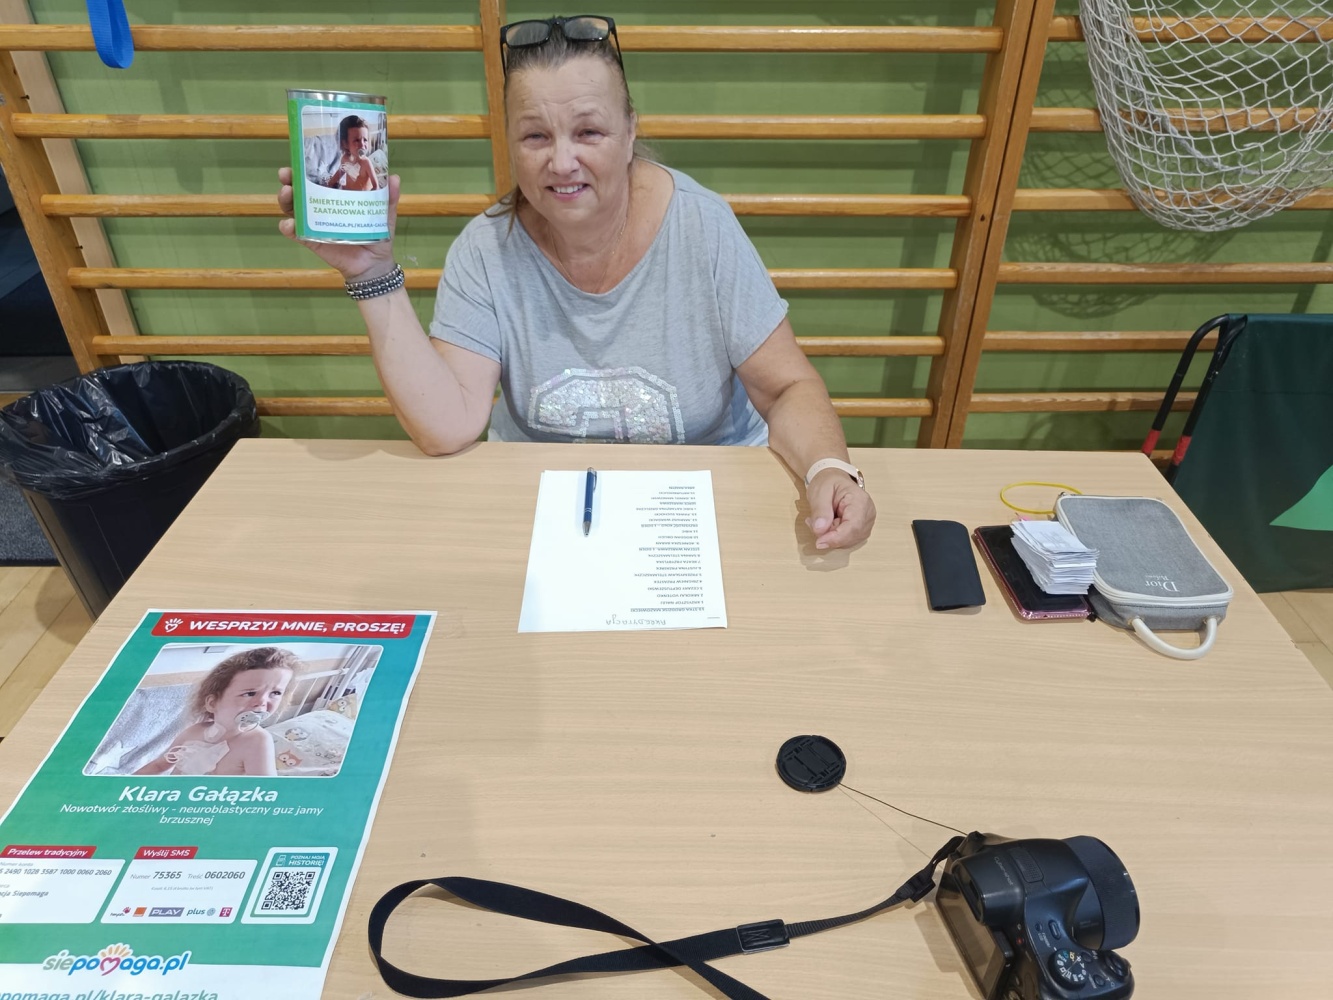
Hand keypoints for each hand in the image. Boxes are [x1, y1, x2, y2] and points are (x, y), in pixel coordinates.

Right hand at [277, 166, 400, 281]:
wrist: (374, 263)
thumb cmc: (376, 235)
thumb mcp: (384, 214)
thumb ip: (389, 198)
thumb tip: (395, 177)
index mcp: (334, 196)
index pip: (316, 178)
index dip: (304, 167)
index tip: (299, 159)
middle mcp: (320, 207)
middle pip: (298, 190)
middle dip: (289, 180)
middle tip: (287, 175)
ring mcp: (314, 223)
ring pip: (291, 208)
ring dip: (285, 200)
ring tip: (288, 193)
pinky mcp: (312, 240)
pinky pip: (295, 233)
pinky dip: (288, 228)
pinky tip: (290, 224)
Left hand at [805, 468, 876, 549]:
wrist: (833, 480)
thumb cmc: (828, 482)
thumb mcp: (819, 492)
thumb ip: (820, 511)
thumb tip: (820, 531)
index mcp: (860, 500)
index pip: (853, 526)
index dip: (836, 538)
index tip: (819, 542)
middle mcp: (868, 513)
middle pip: (851, 536)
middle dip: (829, 536)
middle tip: (812, 523)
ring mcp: (866, 523)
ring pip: (848, 541)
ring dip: (829, 536)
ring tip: (818, 520)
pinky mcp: (860, 529)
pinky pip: (846, 540)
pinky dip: (832, 536)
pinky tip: (825, 524)